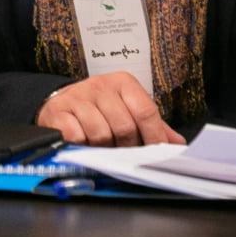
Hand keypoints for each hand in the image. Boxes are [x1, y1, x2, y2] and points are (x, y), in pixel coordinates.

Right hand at [36, 72, 184, 146]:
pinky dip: (83, 145)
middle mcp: (100, 85)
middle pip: (124, 126)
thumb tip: (176, 143)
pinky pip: (77, 136)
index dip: (154, 136)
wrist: (61, 103)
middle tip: (124, 153)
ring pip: (101, 134)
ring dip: (103, 148)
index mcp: (122, 82)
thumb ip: (152, 125)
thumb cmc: (100, 110)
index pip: (145, 110)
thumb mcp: (127, 110)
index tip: (156, 153)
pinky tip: (83, 143)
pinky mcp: (58, 110)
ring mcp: (78, 96)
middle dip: (127, 147)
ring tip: (102, 148)